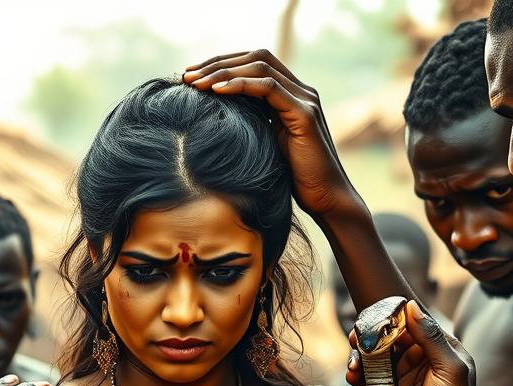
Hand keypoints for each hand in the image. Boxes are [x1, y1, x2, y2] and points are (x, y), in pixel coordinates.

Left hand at [183, 49, 353, 218]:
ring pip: (259, 67)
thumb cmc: (294, 182)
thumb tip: (217, 123)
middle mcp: (300, 90)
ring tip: (196, 83)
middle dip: (217, 64)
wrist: (326, 200)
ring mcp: (305, 99)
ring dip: (223, 72)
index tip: (191, 78)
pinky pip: (269, 88)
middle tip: (186, 76)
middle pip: (254, 58)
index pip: (253, 64)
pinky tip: (217, 92)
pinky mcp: (305, 114)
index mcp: (290, 96)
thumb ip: (252, 128)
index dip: (221, 65)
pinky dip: (241, 86)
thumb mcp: (265, 148)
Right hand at [347, 301, 479, 385]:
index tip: (374, 318)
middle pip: (388, 338)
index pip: (412, 323)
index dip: (391, 318)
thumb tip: (411, 306)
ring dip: (360, 356)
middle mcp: (418, 359)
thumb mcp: (450, 369)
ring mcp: (401, 377)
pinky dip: (357, 374)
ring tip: (353, 362)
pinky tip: (352, 375)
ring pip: (374, 357)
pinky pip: (367, 379)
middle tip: (356, 337)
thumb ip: (431, 338)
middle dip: (370, 336)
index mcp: (438, 348)